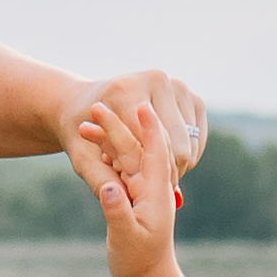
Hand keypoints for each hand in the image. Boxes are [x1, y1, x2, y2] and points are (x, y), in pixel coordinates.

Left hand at [63, 68, 203, 236]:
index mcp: (127, 89)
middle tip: (138, 182)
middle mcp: (157, 79)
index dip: (145, 178)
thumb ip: (98, 179)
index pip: (150, 147)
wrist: (87, 104)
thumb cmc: (79, 132)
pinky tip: (157, 156)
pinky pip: (197, 141)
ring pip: (189, 147)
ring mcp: (178, 85)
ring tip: (144, 168)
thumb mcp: (82, 158)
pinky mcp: (192, 97)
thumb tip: (114, 197)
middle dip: (161, 173)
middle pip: (177, 147)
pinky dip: (181, 156)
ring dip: (172, 166)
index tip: (128, 189)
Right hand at [68, 85, 194, 271]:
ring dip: (107, 139)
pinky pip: (119, 168)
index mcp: (157, 192)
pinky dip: (106, 154)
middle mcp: (151, 186)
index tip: (139, 103)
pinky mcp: (131, 196)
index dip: (149, 127)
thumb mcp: (127, 238)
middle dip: (117, 127)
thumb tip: (107, 187)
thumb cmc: (139, 262)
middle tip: (95, 107)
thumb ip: (118, 212)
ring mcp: (142, 190)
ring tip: (83, 124)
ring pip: (125, 156)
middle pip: (136, 149)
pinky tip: (91, 143)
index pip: (156, 152)